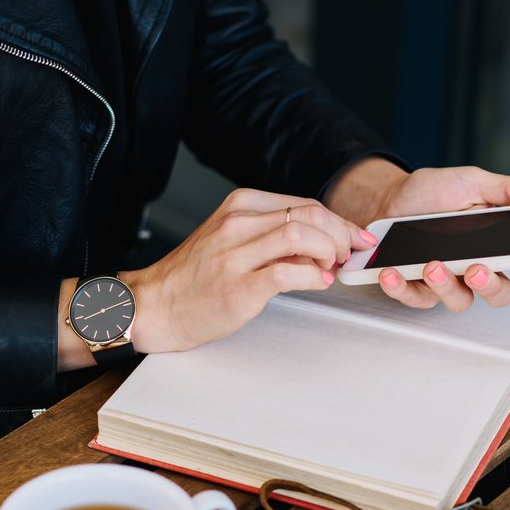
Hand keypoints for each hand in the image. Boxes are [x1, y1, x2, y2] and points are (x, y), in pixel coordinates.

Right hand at [122, 189, 373, 353]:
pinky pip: (288, 272)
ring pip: (302, 236)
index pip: (305, 204)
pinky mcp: (238, 286)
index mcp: (241, 206)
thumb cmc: (195, 278)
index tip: (355, 237)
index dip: (339, 222)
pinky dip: (313, 277)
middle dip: (341, 235)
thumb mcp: (232, 239)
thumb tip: (321, 244)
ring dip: (329, 252)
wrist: (155, 305)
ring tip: (330, 269)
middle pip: (310, 215)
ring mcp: (237, 254)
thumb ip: (273, 236)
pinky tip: (317, 282)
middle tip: (348, 256)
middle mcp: (239, 223)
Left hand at [324, 160, 509, 311]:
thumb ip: (508, 190)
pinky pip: (415, 299)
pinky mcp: (416, 289)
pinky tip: (391, 272)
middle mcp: (476, 267)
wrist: (388, 197)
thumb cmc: (433, 192)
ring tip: (431, 264)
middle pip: (499, 294)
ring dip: (446, 287)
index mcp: (496, 243)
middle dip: (491, 286)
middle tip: (477, 269)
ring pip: (460, 301)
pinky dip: (402, 288)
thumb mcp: (472, 182)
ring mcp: (447, 281)